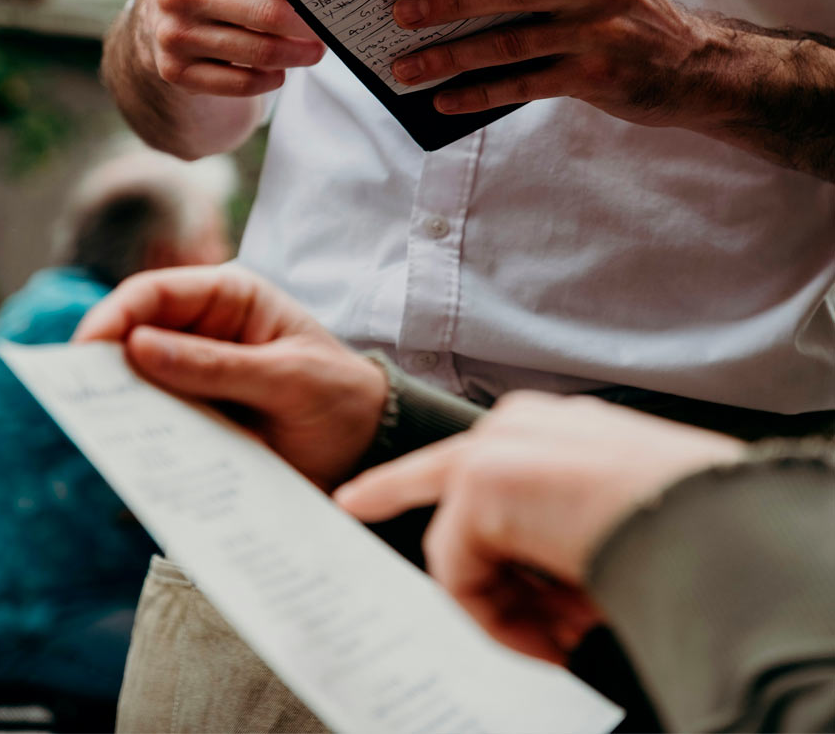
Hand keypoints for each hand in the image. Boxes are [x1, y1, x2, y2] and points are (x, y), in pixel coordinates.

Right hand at [74, 265, 386, 489]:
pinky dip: (143, 435)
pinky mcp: (199, 417)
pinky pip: (159, 422)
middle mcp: (207, 332)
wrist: (369, 448)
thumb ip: (218, 365)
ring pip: (140, 382)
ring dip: (121, 404)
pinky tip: (133, 454)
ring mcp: (199, 376)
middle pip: (136, 337)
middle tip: (79, 398)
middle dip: (106, 364)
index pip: (155, 293)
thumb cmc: (340, 396)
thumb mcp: (288, 378)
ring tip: (102, 429)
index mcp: (231, 299)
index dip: (115, 316)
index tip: (85, 351)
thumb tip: (137, 347)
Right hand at [139, 0, 324, 97]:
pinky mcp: (176, 71)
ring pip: (259, 54)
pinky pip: (242, 85)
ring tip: (312, 53)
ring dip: (296, 56)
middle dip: (306, 28)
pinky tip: (278, 72)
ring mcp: (173, 34)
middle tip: (326, 34)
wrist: (163, 18)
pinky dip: (270, 79)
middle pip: (267, 16)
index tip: (324, 3)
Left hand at [336, 391, 742, 661]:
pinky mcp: (480, 483)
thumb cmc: (685, 517)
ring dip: (507, 605)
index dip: (419, 475)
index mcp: (558, 429)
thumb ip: (563, 533)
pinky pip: (462, 574)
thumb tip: (553, 585)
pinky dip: (501, 620)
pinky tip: (554, 636)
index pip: (481, 452)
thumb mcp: (618, 518)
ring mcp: (496, 451)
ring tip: (567, 634)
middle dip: (392, 492)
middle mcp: (520, 429)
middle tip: (356, 507)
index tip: (361, 492)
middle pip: (437, 474)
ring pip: (461, 545)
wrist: (711, 515)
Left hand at [389, 0, 716, 127]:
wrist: (696, 67)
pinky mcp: (597, 77)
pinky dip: (481, 93)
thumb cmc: (632, 18)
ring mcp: (598, 32)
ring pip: (509, 43)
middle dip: (445, 1)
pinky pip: (524, 85)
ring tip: (409, 69)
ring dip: (451, 57)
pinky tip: (447, 101)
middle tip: (397, 14)